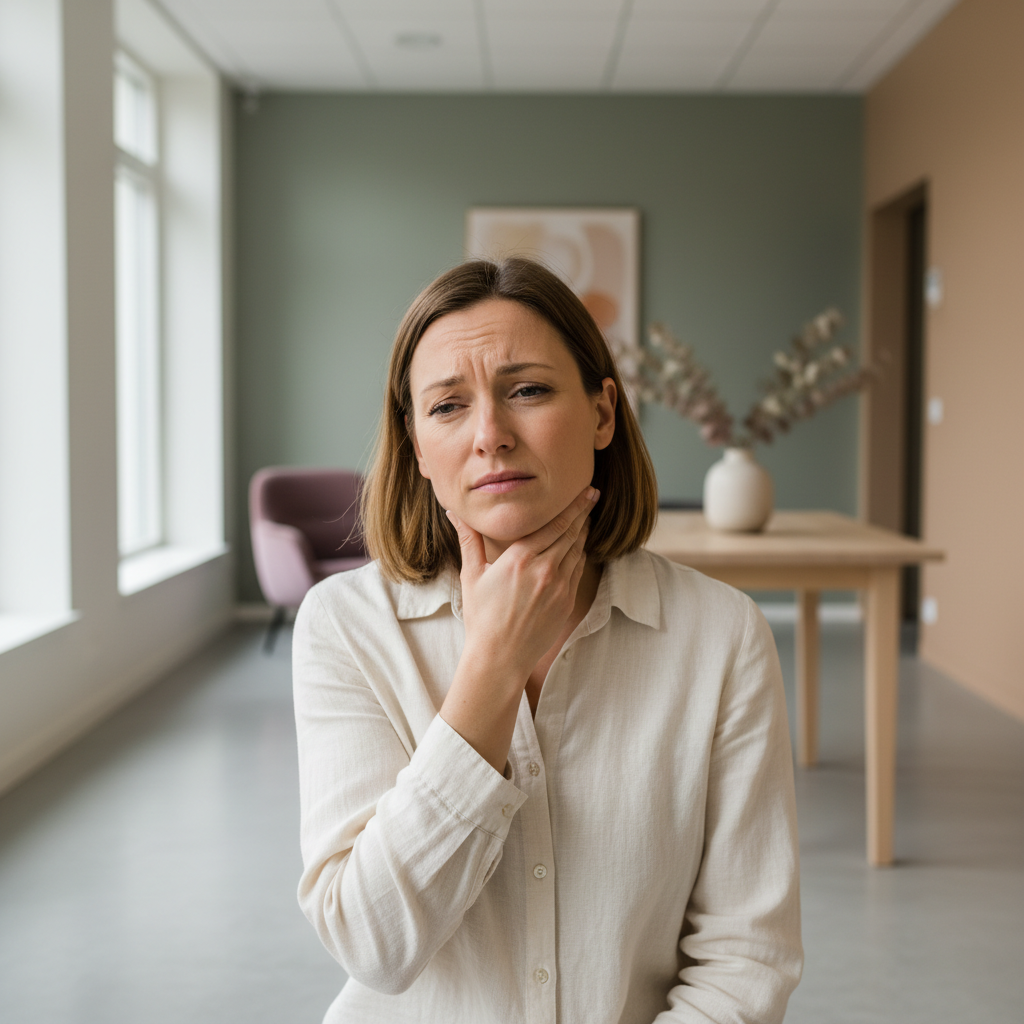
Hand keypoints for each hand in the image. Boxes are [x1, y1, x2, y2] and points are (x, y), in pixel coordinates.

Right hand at [446, 485, 598, 683]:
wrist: (499, 657)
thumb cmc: (481, 616)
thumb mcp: (472, 575)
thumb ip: (469, 539)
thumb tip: (454, 513)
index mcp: (520, 558)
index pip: (554, 524)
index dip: (572, 506)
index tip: (584, 491)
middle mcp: (544, 570)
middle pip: (570, 533)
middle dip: (582, 512)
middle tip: (592, 494)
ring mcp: (559, 587)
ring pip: (577, 551)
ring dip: (583, 532)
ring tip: (586, 518)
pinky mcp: (566, 603)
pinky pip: (577, 571)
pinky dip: (579, 555)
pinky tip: (578, 548)